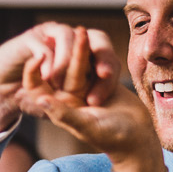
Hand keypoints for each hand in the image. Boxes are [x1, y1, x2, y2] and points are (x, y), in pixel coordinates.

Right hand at [0, 21, 118, 135]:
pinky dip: (48, 60)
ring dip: (70, 60)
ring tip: (65, 82)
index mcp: (85, 55)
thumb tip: (101, 109)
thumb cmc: (35, 96)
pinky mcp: (32, 39)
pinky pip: (45, 45)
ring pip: (70, 37)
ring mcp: (52, 36)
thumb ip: (81, 104)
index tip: (109, 80)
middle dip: (101, 56)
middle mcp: (72, 41)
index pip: (106, 55)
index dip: (109, 65)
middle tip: (103, 74)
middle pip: (97, 38)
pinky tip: (48, 76)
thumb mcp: (62, 105)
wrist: (4, 89)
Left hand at [11, 36, 161, 171]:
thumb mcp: (87, 126)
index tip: (38, 55)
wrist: (139, 139)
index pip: (38, 88)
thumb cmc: (113, 138)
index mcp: (59, 108)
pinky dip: (96, 54)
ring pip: (81, 64)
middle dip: (66, 53)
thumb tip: (40, 100)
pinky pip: (95, 65)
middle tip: (69, 33)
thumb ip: (64, 113)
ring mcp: (87, 89)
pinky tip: (94, 39)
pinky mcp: (102, 84)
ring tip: (83, 32)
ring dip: (82, 50)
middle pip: (63, 70)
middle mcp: (70, 97)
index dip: (33, 71)